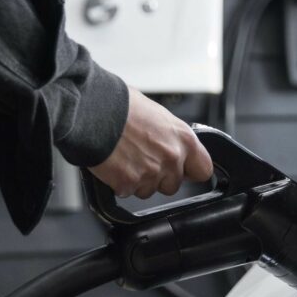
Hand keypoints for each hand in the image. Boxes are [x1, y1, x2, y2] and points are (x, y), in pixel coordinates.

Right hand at [89, 88, 212, 198]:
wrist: (93, 111)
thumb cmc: (120, 105)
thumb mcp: (157, 114)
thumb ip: (170, 135)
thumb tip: (170, 143)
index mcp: (183, 138)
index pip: (203, 169)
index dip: (191, 171)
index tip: (184, 171)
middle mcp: (171, 157)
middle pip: (173, 185)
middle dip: (159, 178)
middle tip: (142, 160)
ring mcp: (151, 172)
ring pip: (149, 190)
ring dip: (138, 181)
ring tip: (125, 158)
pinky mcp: (128, 183)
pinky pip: (127, 191)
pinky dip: (118, 182)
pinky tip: (113, 164)